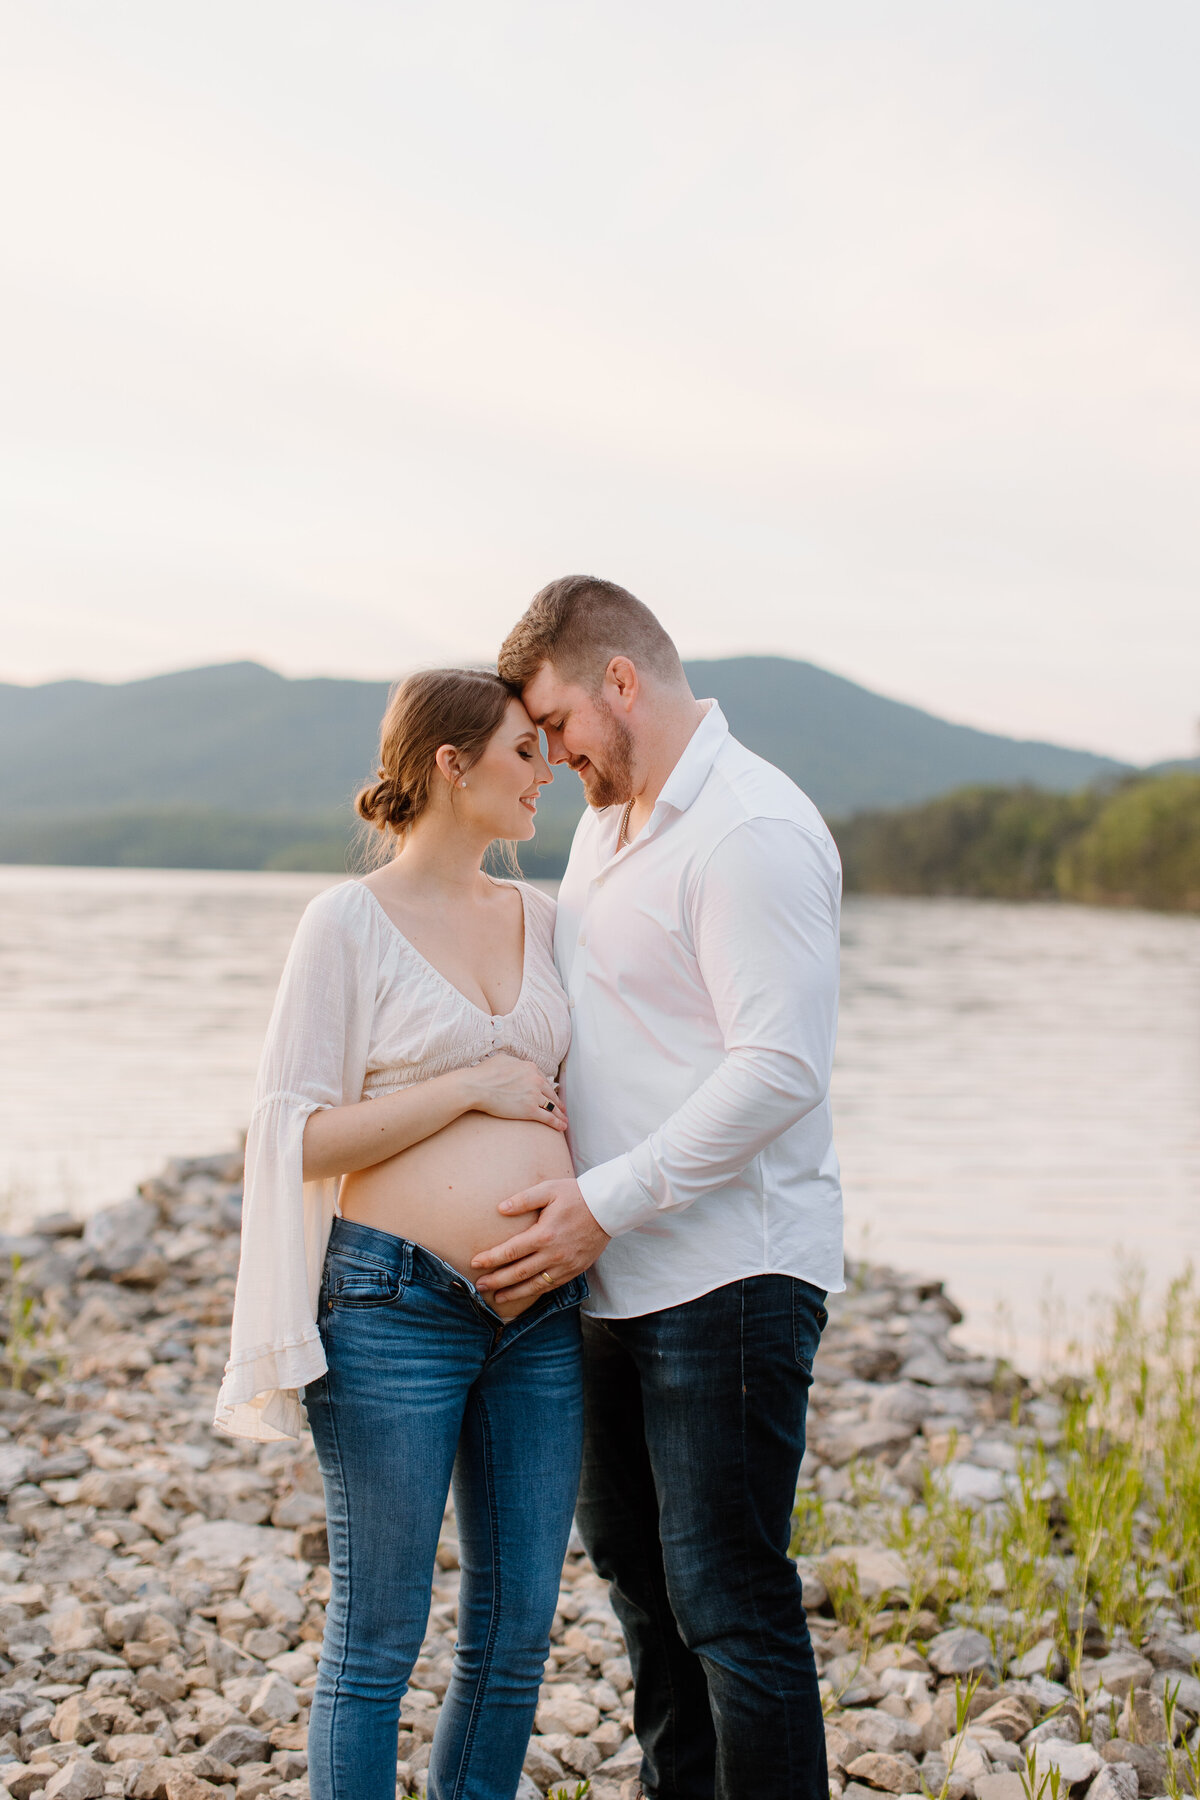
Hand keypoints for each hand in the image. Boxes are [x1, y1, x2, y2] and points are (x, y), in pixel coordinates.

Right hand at [463, 1056, 568, 1131]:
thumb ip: (515, 1062)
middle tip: (562, 1109)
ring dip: (559, 1114)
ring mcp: (534, 1095)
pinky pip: (548, 1117)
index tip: (551, 1095)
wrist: (476, 1086)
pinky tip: (562, 1127)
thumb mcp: (503, 1060)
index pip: (544, 1080)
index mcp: (530, 1068)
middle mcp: (536, 1080)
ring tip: (564, 1120)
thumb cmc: (484, 1073)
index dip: (548, 1090)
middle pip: (550, 1093)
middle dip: (557, 1102)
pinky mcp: (530, 1110)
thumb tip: (517, 1065)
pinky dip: (557, 1123)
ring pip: (552, 1106)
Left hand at [472, 1178, 608, 1302]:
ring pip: (535, 1285)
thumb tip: (500, 1208)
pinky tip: (524, 1294)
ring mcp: (565, 1265)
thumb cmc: (577, 1195)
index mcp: (544, 1234)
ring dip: (514, 1293)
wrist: (609, 1208)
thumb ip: (523, 1199)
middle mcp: (553, 1254)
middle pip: (519, 1273)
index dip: (491, 1258)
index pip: (510, 1251)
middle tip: (479, 1286)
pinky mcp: (575, 1270)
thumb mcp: (549, 1190)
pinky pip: (552, 1286)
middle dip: (497, 1281)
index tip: (475, 1263)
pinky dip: (535, 1292)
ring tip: (497, 1298)